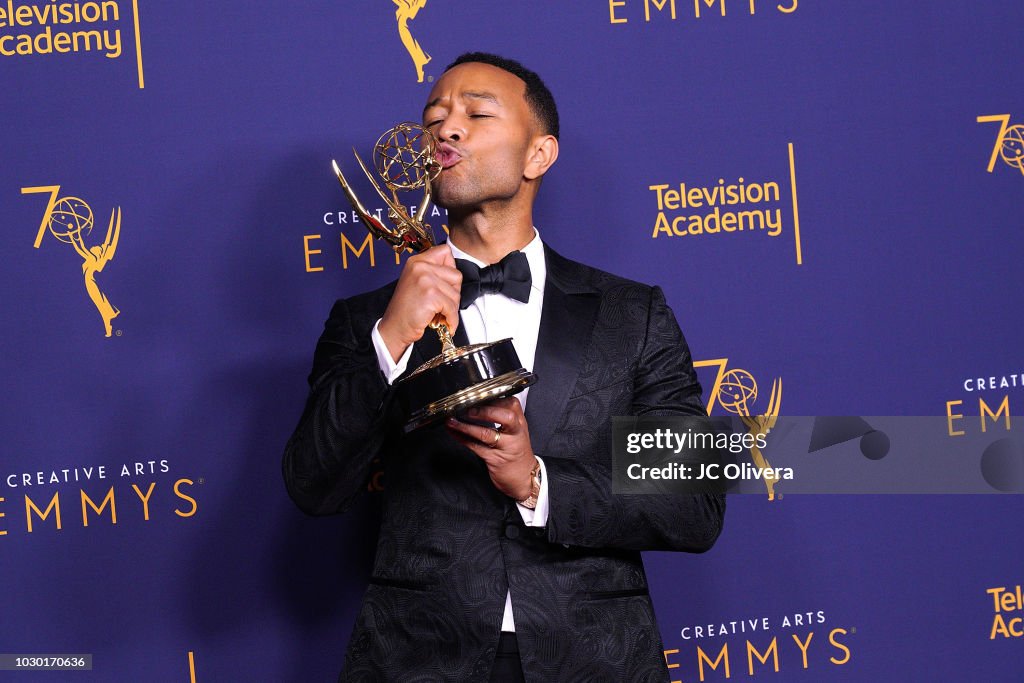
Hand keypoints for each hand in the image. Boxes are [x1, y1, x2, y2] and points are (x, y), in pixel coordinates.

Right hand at [378, 245, 461, 361]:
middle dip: (454, 293)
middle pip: (456, 275)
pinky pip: (452, 307)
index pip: (445, 251)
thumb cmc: (406, 309)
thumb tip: (454, 272)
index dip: (450, 269)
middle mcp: (420, 267)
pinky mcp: (430, 295)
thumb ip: (432, 272)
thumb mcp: (416, 282)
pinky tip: (443, 322)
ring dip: (451, 309)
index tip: (446, 284)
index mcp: (417, 261)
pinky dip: (451, 319)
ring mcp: (425, 280)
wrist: (394, 328)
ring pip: (456, 293)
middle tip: (443, 304)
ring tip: (439, 314)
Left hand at [446, 397, 536, 500]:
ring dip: (466, 426)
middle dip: (485, 411)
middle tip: (468, 408)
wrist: (525, 478)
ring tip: (452, 420)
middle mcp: (515, 433)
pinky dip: (462, 438)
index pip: (511, 404)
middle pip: (505, 417)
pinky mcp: (495, 459)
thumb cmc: (517, 452)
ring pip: (486, 433)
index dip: (493, 398)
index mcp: (520, 423)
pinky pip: (476, 447)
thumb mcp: (517, 431)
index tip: (478, 395)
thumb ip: (503, 417)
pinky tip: (453, 432)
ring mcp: (506, 447)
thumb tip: (480, 403)